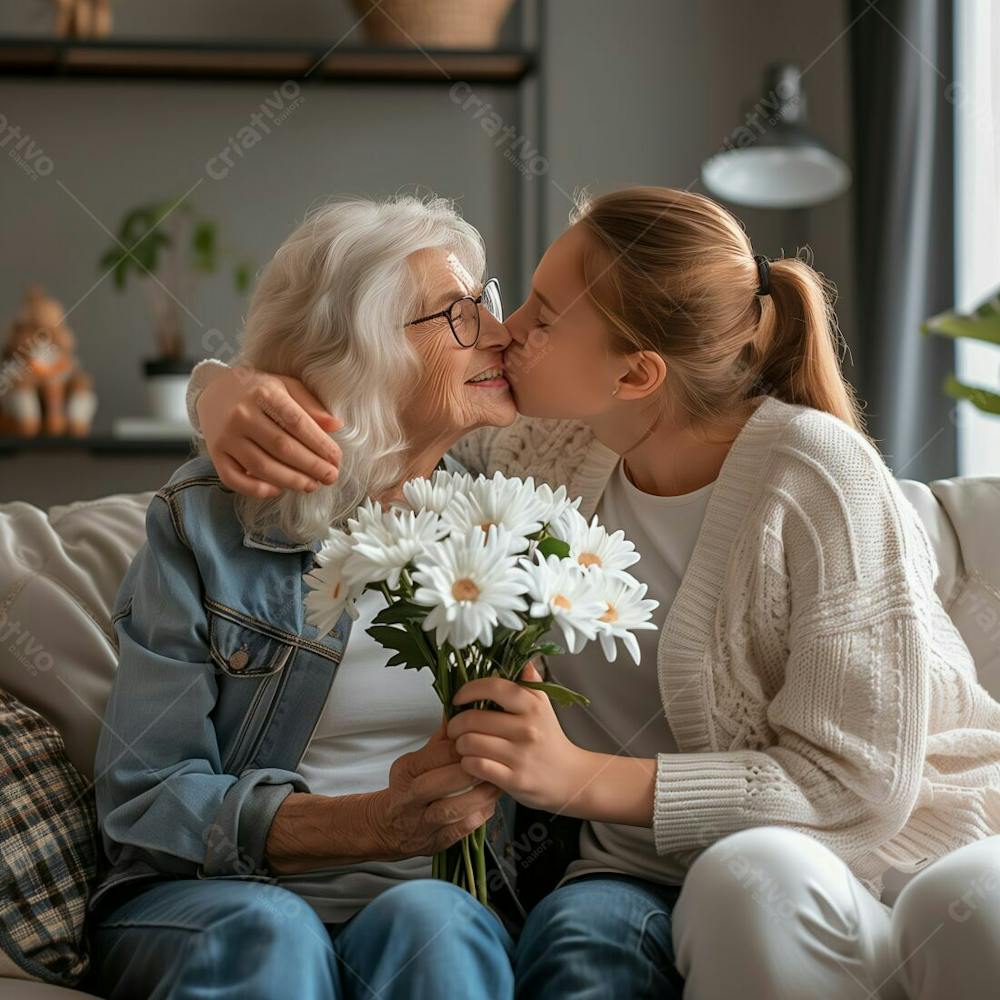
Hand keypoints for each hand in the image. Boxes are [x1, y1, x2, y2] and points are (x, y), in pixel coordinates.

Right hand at [197, 364, 343, 496]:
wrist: (214, 391)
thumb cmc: (258, 390)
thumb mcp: (285, 386)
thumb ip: (310, 405)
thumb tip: (336, 426)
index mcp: (263, 393)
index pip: (297, 423)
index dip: (320, 444)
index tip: (336, 459)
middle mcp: (241, 415)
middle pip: (282, 447)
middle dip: (311, 466)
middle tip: (330, 477)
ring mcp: (225, 437)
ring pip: (261, 466)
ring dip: (291, 481)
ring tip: (312, 485)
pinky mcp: (215, 454)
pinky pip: (235, 479)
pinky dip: (257, 489)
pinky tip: (279, 490)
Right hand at [368, 717, 503, 859]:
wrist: (387, 827)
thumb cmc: (410, 785)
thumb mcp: (418, 758)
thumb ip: (442, 739)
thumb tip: (465, 710)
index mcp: (406, 770)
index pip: (435, 755)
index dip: (462, 747)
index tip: (482, 739)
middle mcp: (409, 797)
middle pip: (440, 782)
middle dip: (470, 772)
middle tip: (495, 761)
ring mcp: (420, 822)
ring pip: (451, 809)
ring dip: (478, 795)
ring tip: (497, 783)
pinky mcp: (434, 842)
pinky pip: (460, 830)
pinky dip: (478, 816)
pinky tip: (490, 804)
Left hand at [447, 662, 589, 812]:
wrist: (570, 777)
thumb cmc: (551, 740)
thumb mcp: (544, 706)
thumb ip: (530, 682)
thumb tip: (522, 659)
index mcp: (532, 706)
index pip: (493, 687)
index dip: (468, 690)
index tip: (459, 698)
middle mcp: (527, 729)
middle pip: (473, 719)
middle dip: (456, 724)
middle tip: (455, 728)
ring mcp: (520, 755)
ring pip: (470, 743)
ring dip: (459, 744)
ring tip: (463, 745)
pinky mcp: (514, 779)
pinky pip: (476, 766)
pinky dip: (467, 763)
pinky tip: (472, 761)